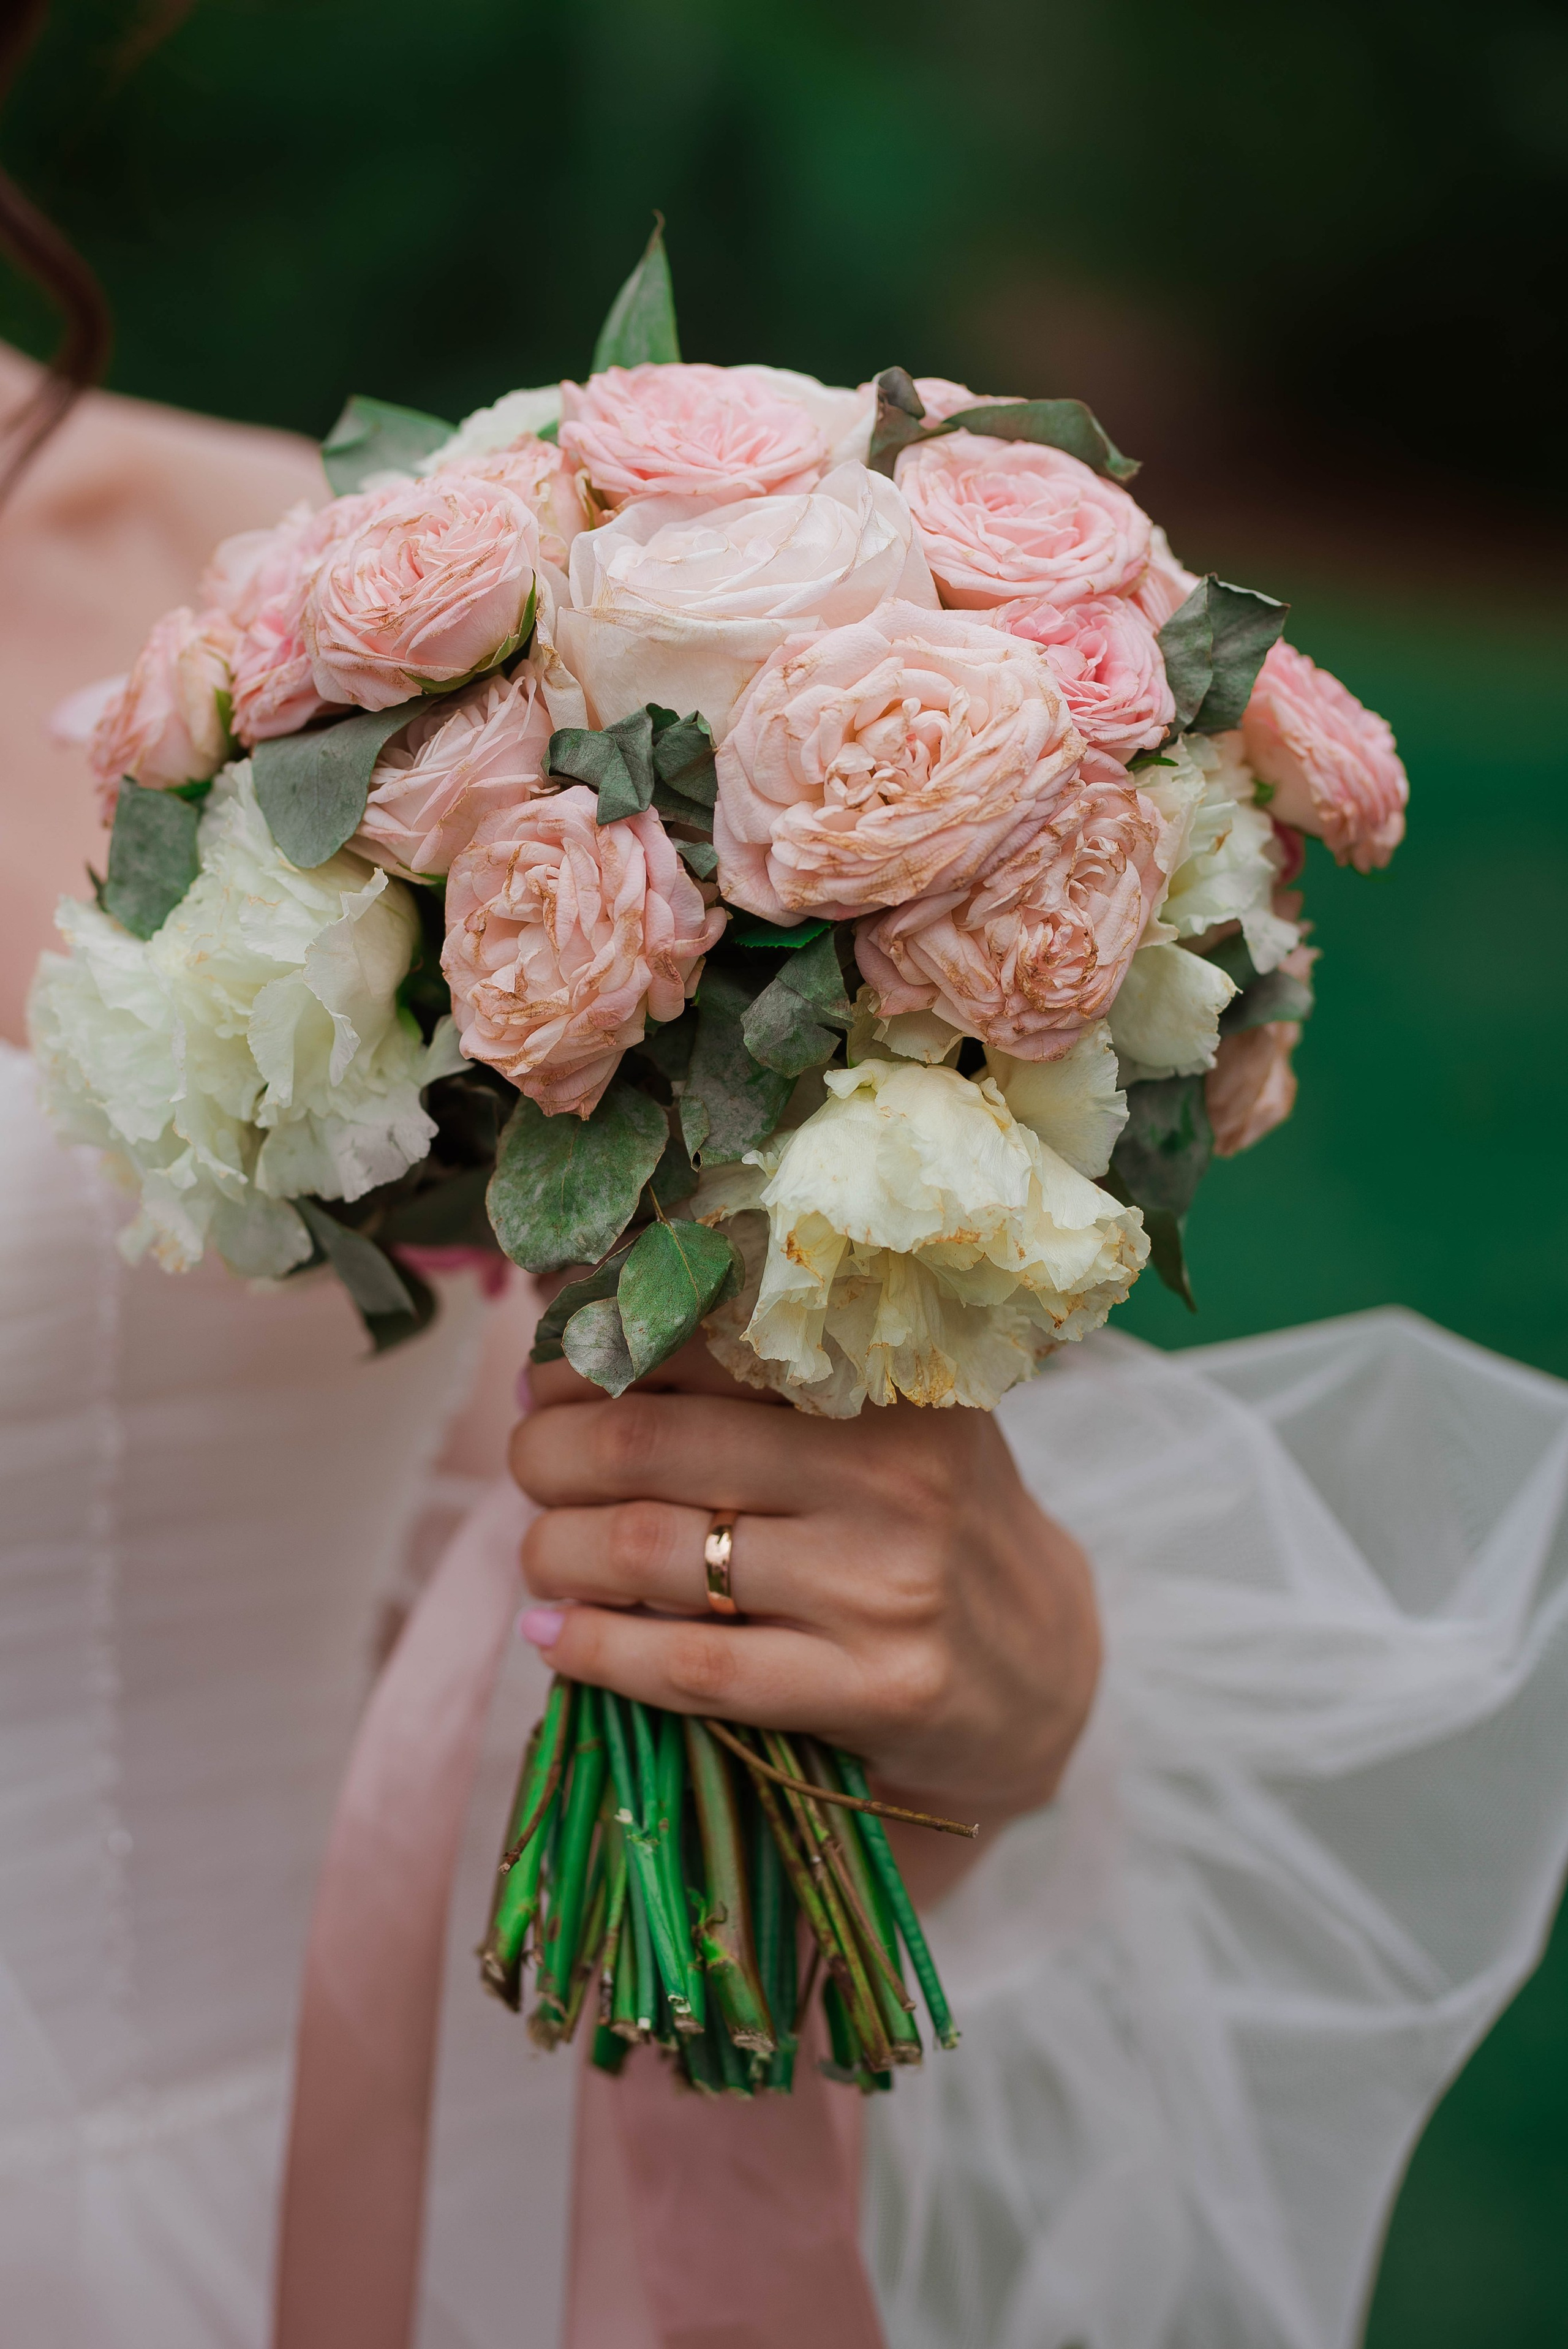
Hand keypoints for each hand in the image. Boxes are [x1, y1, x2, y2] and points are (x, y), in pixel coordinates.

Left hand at [509, 1335, 1098, 1904]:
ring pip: (652, 1552)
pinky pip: (690, 1666)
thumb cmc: (918, 1518)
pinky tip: (552, 1637)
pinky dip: (595, 1649)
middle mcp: (891, 1469)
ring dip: (554, 1550)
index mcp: (884, 1376)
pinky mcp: (877, 1687)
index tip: (543, 1379)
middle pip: (647, 1443)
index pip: (691, 1341)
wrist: (1033, 1666)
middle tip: (527, 1464)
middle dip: (548, 1452)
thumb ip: (754, 1368)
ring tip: (537, 1553)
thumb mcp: (875, 1417)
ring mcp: (886, 1583)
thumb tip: (568, 1319)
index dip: (588, 1356)